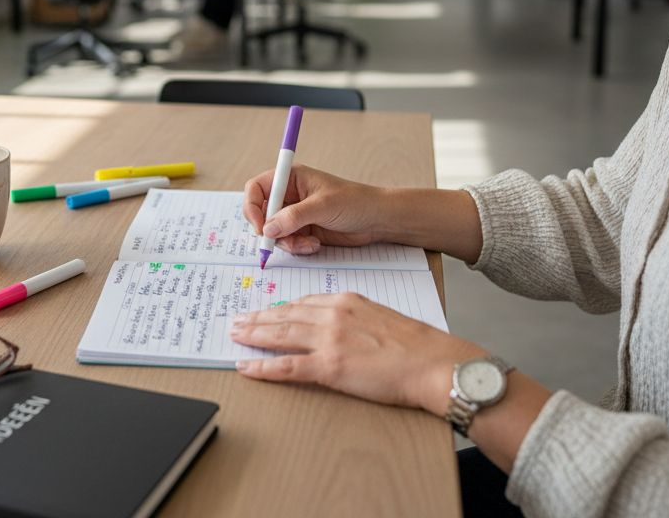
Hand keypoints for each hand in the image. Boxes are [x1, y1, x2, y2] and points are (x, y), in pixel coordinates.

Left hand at [230, 292, 486, 409]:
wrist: (433, 362)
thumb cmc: (417, 346)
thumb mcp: (382, 317)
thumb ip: (356, 319)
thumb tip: (341, 329)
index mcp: (347, 301)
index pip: (304, 302)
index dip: (280, 308)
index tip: (265, 311)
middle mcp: (333, 315)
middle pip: (285, 314)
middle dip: (258, 318)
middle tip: (237, 320)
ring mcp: (329, 340)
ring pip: (280, 334)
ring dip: (253, 335)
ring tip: (235, 335)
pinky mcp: (329, 366)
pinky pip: (286, 366)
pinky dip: (262, 366)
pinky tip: (245, 366)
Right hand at [243, 165, 381, 254]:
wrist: (377, 220)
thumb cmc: (355, 202)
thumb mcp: (323, 206)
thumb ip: (293, 217)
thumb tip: (267, 229)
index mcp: (290, 178)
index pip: (256, 189)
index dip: (252, 207)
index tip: (259, 227)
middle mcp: (289, 195)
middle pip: (261, 214)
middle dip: (270, 231)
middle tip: (283, 241)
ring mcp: (295, 214)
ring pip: (274, 232)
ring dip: (288, 242)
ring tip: (309, 242)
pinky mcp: (303, 230)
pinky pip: (288, 242)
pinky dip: (297, 247)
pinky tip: (315, 244)